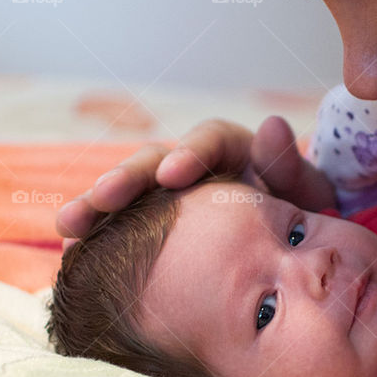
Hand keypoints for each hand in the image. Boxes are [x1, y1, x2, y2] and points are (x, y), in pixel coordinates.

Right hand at [56, 117, 334, 240]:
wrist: (294, 248)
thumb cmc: (302, 216)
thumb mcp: (307, 194)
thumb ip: (290, 167)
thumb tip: (272, 125)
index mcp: (234, 150)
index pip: (208, 141)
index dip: (188, 154)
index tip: (173, 174)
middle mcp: (195, 165)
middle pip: (154, 161)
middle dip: (126, 179)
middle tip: (101, 198)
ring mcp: (170, 195)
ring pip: (130, 192)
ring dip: (97, 205)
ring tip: (69, 225)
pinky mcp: (154, 222)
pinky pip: (124, 225)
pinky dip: (101, 235)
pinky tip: (73, 252)